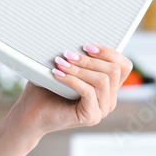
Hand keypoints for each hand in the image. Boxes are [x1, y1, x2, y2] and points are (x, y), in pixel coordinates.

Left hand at [12, 44, 133, 139]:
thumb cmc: (45, 90)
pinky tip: (57, 74)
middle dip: (89, 59)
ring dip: (79, 68)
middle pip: (114, 70)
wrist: (31, 114)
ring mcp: (101, 109)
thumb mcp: (65, 68)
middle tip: (67, 55)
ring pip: (102, 80)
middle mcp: (109, 99)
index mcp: (108, 87)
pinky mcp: (91, 117)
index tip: (86, 46)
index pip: (123, 66)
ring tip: (60, 63)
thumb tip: (76, 39)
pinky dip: (72, 80)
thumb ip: (76, 57)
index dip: (108, 52)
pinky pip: (89, 92)